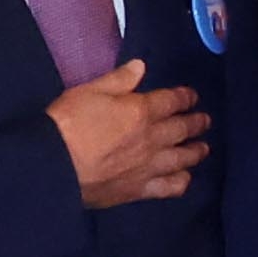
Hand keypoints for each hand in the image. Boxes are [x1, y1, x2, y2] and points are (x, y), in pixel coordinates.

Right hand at [46, 60, 210, 208]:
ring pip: (183, 158)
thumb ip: (118, 79)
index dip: (185, 97)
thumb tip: (141, 66)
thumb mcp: (90, 91)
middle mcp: (152, 139)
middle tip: (205, 120)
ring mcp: (148, 166)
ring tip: (203, 148)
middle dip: (196, 122)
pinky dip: (181, 181)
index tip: (192, 96)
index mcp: (141, 111)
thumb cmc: (67, 124)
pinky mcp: (139, 190)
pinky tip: (184, 177)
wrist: (52, 167)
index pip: (172, 101)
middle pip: (182, 129)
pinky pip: (169, 187)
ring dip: (196, 151)